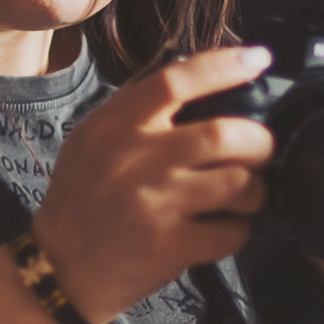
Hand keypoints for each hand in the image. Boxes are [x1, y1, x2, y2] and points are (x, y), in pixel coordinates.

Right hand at [30, 45, 277, 323]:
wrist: (63, 265)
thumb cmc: (83, 197)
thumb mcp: (92, 137)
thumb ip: (136, 105)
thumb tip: (197, 69)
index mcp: (116, 125)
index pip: (176, 81)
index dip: (224, 66)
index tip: (258, 58)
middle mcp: (137, 160)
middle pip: (224, 134)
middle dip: (259, 141)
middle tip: (261, 150)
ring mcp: (155, 204)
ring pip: (238, 183)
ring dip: (254, 189)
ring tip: (244, 194)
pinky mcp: (170, 246)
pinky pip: (230, 232)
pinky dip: (238, 229)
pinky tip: (222, 228)